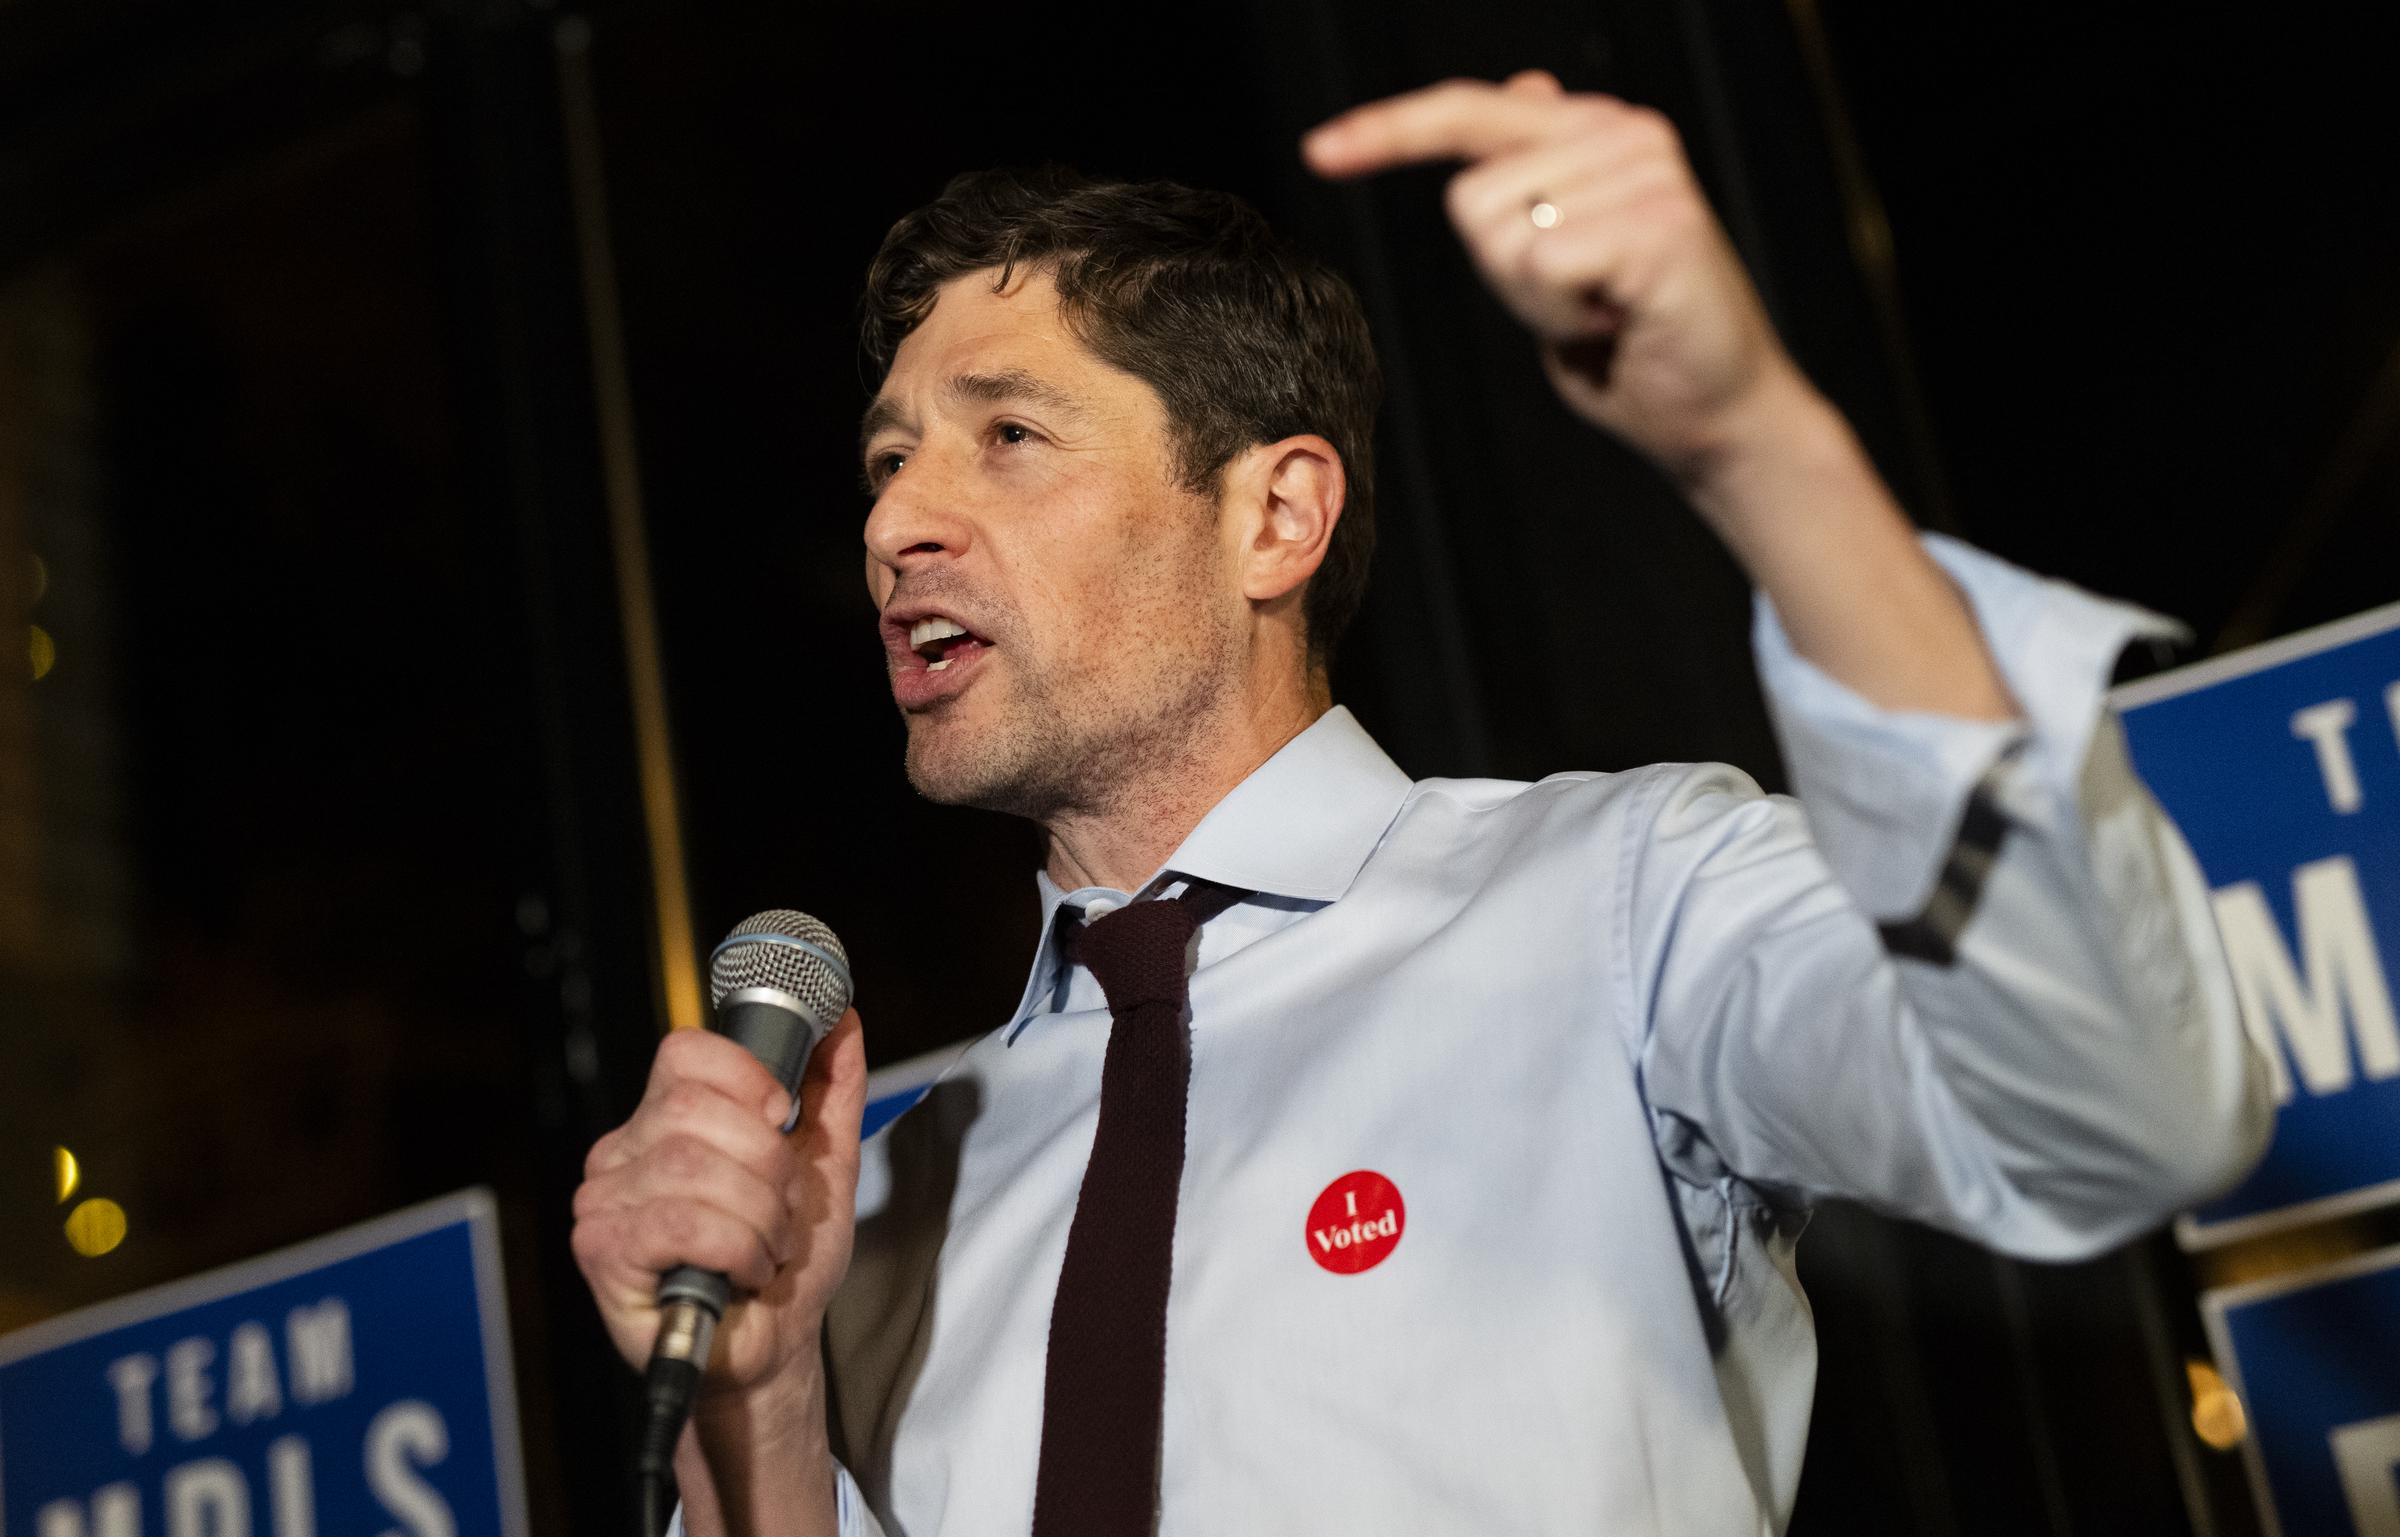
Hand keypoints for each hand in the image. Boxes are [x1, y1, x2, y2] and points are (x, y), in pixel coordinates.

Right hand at [572, 1008, 868, 1413]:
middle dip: (766, 1162)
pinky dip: (736, 1248)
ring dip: (760, 1216)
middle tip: (782, 1209)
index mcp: (664, 1120)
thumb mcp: (824, 1166)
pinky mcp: (603, 1251)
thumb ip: (832, 1090)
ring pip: (694, 1169)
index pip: (685, 1052)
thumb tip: (847, 1019)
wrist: (770, 1352)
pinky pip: (682, 1222)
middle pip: (693, 1109)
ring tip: (767, 1248)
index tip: (783, 1118)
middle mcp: (622, 1153)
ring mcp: (604, 1201)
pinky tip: (743, 1272)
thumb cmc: (783, 1263)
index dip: (747, 1076)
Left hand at [1304, 70, 1808, 485]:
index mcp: (1599, 131)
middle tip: (1581, 304)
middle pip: (1472, 198)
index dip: (1391, 130)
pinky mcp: (1661, 224)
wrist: (1717, 413)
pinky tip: (1620, 319)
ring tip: (1606, 309)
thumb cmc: (1634, 343)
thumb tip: (1527, 83)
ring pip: (1503, 235)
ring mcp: (1649, 174)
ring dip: (1537, 299)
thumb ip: (1537, 174)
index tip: (1318, 151)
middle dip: (1504, 274)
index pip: (1471, 111)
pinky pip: (1542, 265)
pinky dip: (1562, 313)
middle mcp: (1626, 134)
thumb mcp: (1567, 250)